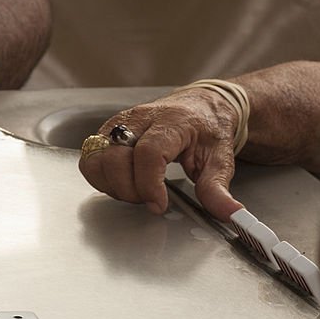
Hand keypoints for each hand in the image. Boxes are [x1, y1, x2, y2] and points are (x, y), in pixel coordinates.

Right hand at [79, 88, 243, 220]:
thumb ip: (218, 188)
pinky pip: (90, 160)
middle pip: (114, 157)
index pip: (148, 153)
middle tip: (149, 200)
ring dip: (110, 185)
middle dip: (128, 189)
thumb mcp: (220, 157)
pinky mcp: (105, 133)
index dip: (148, 184)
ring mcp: (118, 125)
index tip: (159, 204)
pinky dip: (101, 179)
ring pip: (95, 159)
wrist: (201, 105)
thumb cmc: (207, 129)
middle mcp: (139, 119)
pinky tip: (122, 184)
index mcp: (170, 121)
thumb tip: (229, 213)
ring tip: (135, 191)